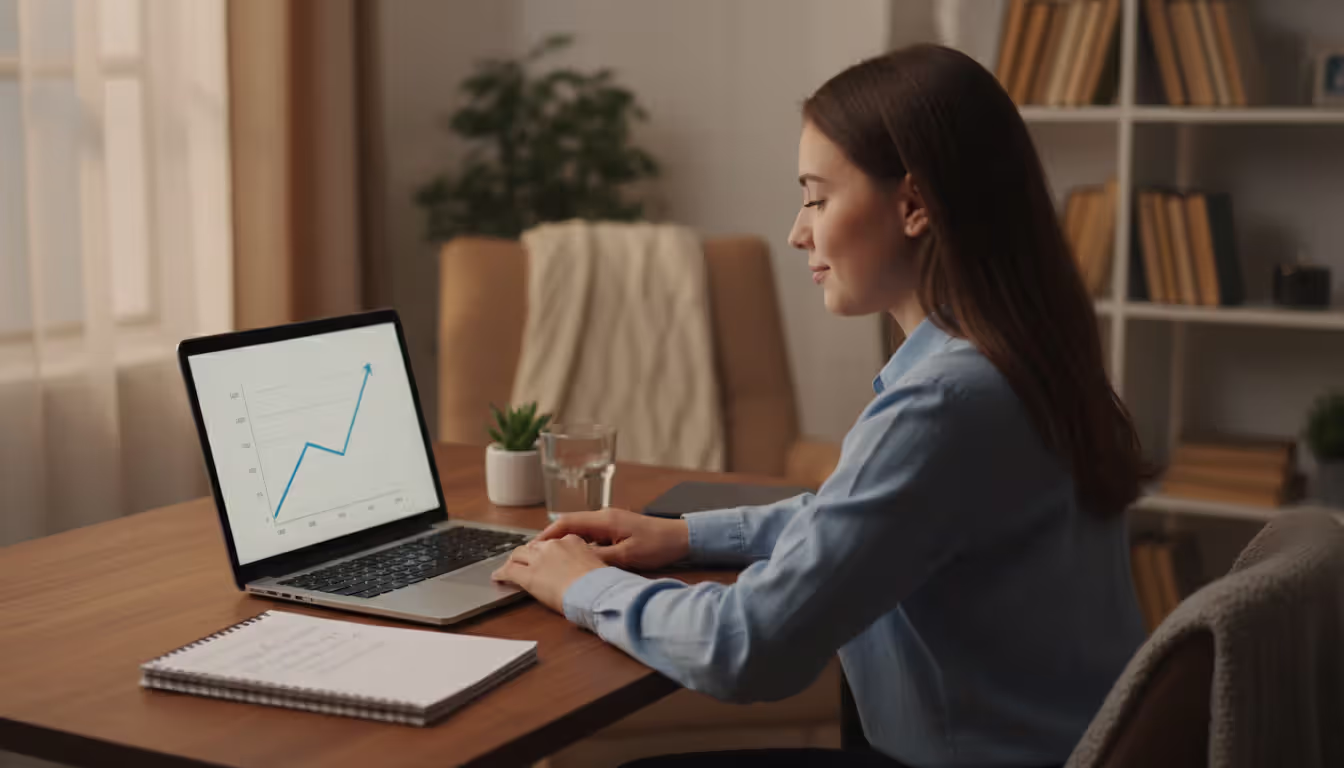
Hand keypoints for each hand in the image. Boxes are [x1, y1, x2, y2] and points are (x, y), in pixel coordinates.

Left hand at [491, 535, 605, 613]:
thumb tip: (588, 570)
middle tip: (524, 561)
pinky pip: (510, 571)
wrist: (595, 591)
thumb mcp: (598, 565)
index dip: (548, 550)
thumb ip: (588, 562)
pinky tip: (498, 577)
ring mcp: (539, 559)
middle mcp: (553, 545)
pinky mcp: (529, 575)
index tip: (546, 556)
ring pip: (519, 555)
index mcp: (572, 541)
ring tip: (509, 567)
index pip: (554, 542)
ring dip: (513, 561)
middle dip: (527, 553)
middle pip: (534, 546)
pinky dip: (502, 573)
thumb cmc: (601, 583)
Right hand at [537, 507, 689, 570]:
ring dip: (563, 543)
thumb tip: (577, 562)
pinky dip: (578, 545)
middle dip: (550, 539)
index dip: (547, 534)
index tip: (532, 546)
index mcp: (604, 519)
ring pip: (578, 531)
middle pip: (569, 525)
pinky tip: (574, 558)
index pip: (567, 522)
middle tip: (534, 555)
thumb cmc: (658, 544)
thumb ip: (601, 558)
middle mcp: (604, 517)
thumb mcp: (628, 555)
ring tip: (548, 558)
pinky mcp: (615, 530)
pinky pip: (590, 536)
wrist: (681, 538)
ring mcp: (609, 523)